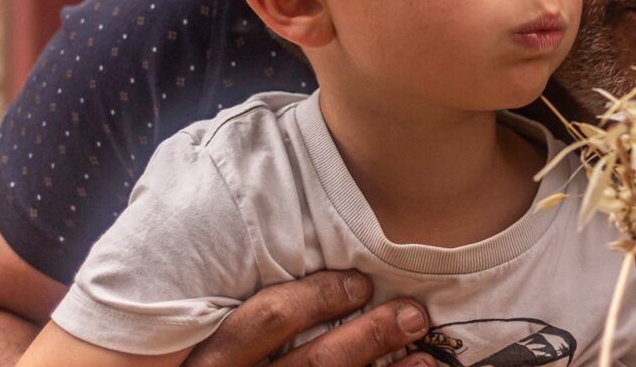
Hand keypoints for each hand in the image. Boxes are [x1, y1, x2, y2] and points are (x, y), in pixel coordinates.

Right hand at [184, 270, 431, 366]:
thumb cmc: (214, 364)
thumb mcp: (210, 346)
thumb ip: (244, 318)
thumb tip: (331, 277)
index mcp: (213, 360)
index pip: (267, 319)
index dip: (319, 297)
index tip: (362, 284)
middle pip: (313, 364)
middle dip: (369, 337)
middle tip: (412, 314)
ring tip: (425, 357)